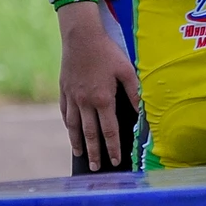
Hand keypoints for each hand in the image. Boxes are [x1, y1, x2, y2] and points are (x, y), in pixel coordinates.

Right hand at [57, 1, 139, 170]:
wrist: (81, 37)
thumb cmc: (107, 52)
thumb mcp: (126, 70)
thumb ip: (134, 92)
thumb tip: (141, 112)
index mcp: (103, 99)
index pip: (110, 130)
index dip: (113, 147)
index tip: (115, 160)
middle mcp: (86, 102)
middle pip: (90, 133)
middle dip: (95, 152)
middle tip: (97, 168)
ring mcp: (72, 97)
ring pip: (74, 126)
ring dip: (78, 143)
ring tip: (81, 155)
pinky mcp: (64, 90)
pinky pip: (65, 112)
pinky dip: (68, 124)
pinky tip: (70, 131)